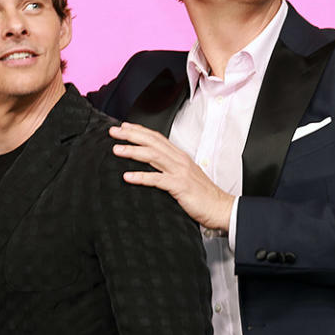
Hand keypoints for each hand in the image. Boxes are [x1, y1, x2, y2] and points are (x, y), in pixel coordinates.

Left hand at [109, 122, 234, 231]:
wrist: (221, 208)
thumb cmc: (202, 195)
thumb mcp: (184, 176)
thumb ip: (169, 169)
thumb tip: (151, 166)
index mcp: (180, 157)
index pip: (157, 138)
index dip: (140, 130)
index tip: (124, 126)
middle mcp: (179, 160)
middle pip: (152, 142)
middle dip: (131, 135)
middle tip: (114, 132)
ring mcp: (180, 172)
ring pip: (153, 156)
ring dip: (133, 151)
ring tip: (116, 150)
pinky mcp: (180, 186)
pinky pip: (158, 179)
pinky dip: (142, 176)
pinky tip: (128, 176)